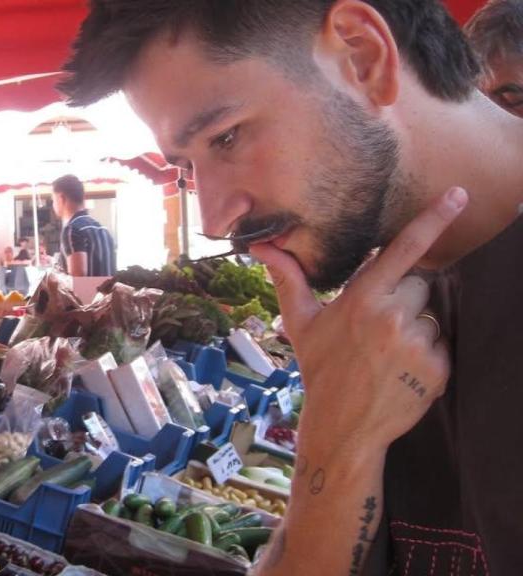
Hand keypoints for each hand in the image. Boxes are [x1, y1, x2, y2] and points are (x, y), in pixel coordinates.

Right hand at [250, 187, 467, 450]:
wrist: (343, 424)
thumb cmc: (320, 368)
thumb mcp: (301, 321)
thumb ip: (288, 278)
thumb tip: (261, 246)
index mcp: (362, 298)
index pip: (404, 249)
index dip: (433, 219)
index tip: (459, 195)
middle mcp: (392, 316)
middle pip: (420, 284)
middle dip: (404, 298)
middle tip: (377, 328)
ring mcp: (417, 343)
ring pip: (431, 315)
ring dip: (416, 328)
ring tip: (387, 353)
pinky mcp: (437, 368)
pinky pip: (441, 345)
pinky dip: (427, 355)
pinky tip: (402, 370)